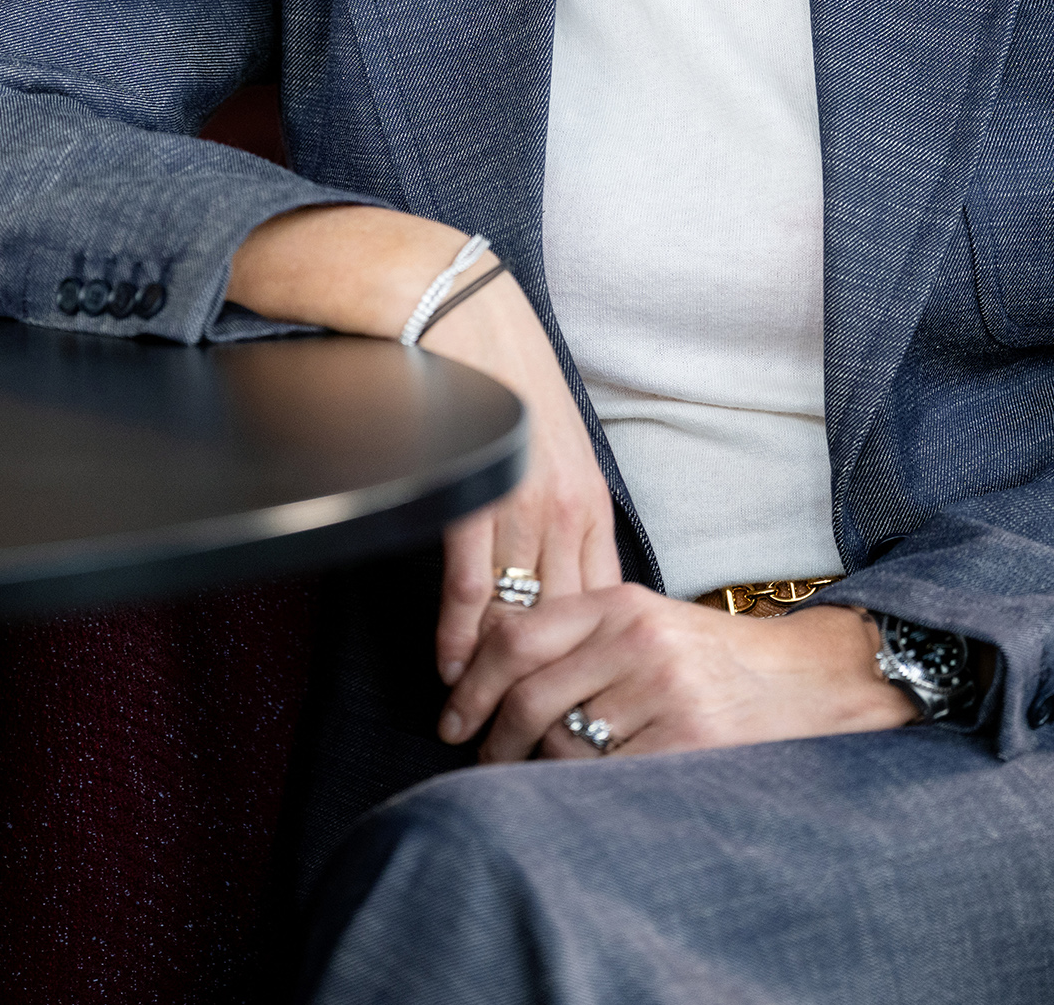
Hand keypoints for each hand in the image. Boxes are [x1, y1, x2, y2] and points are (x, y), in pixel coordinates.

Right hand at [221, 205, 622, 681]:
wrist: (462, 311)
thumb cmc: (502, 385)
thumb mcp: (547, 454)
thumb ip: (551, 518)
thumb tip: (547, 586)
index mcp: (590, 503)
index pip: (603, 607)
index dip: (589, 668)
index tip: (572, 713)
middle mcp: (569, 509)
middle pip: (570, 624)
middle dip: (551, 687)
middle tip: (525, 742)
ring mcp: (525, 503)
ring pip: (522, 615)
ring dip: (498, 676)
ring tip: (476, 722)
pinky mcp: (479, 494)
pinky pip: (474, 584)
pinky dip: (462, 634)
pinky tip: (451, 669)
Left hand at [440, 593, 913, 761]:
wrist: (803, 680)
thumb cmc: (710, 657)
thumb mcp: (644, 622)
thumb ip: (576, 636)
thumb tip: (486, 677)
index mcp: (619, 602)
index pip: (515, 637)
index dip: (472, 684)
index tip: (452, 720)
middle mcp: (637, 640)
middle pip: (528, 698)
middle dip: (494, 742)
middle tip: (482, 764)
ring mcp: (663, 691)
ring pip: (562, 744)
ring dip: (539, 771)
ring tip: (537, 779)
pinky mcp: (687, 740)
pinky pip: (605, 777)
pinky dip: (582, 791)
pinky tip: (582, 793)